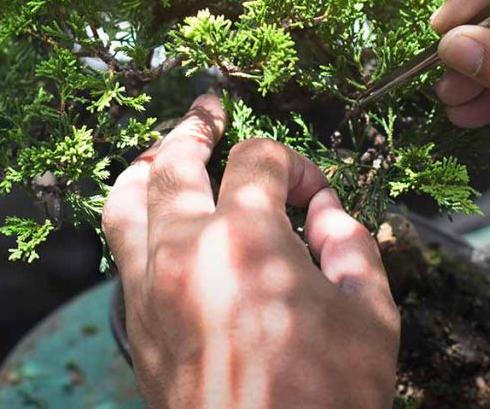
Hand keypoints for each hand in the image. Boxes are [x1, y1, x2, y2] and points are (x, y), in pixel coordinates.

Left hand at [102, 95, 399, 408]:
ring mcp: (149, 287)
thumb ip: (353, 248)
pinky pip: (119, 249)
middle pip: (175, 161)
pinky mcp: (135, 323)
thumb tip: (329, 214)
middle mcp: (184, 251)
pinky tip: (155, 219)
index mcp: (247, 241)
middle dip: (197, 128)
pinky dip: (133, 218)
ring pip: (126, 200)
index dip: (294, 164)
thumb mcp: (370, 319)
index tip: (315, 196)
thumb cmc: (322, 402)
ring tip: (165, 152)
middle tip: (209, 111)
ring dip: (147, 166)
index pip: (259, 160)